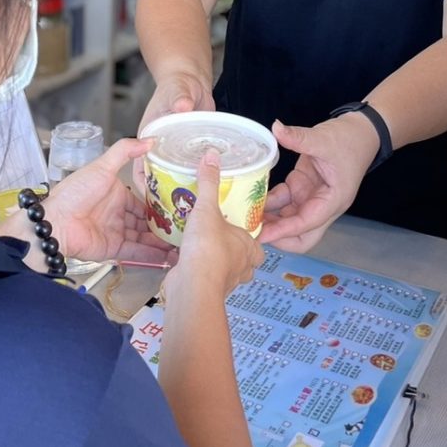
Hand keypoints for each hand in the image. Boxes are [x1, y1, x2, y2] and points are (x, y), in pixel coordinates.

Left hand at [0, 138, 174, 264]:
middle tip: (186, 225)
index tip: (179, 203)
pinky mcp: (113, 249)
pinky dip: (151, 255)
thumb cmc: (76, 193)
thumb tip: (150, 140)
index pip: (143, 199)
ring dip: (161, 240)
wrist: (55, 223)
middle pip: (146, 220)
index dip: (160, 202)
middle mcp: (118, 213)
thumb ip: (125, 151)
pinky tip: (168, 256)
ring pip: (144, 237)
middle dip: (164, 223)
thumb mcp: (102, 166)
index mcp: (117, 193)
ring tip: (182, 242)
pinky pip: (136, 252)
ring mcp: (116, 232)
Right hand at [133, 72, 215, 197]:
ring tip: (196, 206)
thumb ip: (179, 98)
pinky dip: (203, 177)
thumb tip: (182, 105)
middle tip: (178, 210)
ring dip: (186, 187)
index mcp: (149, 138)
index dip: (144, 184)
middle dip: (166, 193)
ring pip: (179, 174)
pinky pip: (196, 167)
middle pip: (160, 176)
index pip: (140, 166)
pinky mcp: (193, 150)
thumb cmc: (178, 85)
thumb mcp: (177, 90)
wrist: (193, 81)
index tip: (153, 198)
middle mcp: (161, 148)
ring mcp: (177, 151)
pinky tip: (213, 189)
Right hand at [165, 152, 263, 299]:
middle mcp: (243, 267)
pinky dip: (201, 270)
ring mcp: (227, 282)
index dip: (249, 235)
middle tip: (219, 234)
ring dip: (217, 260)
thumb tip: (212, 155)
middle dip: (233, 249)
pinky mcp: (209, 291)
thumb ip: (209, 183)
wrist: (192, 285)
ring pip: (227, 270)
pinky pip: (208, 278)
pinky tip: (189, 260)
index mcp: (250, 247)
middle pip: (244, 257)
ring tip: (202, 245)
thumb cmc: (208, 248)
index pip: (257, 241)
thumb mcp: (207, 208)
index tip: (237, 225)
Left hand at [259, 115, 378, 251]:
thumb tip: (277, 129)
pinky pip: (283, 201)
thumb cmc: (350, 140)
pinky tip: (251, 197)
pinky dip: (268, 202)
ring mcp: (310, 197)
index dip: (283, 231)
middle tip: (253, 230)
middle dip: (278, 236)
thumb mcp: (323, 138)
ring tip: (245, 214)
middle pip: (301, 236)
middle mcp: (322, 205)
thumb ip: (299, 137)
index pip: (306, 223)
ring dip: (269, 219)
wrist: (361, 132)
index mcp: (333, 200)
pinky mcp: (302, 187)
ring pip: (288, 220)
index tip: (261, 234)